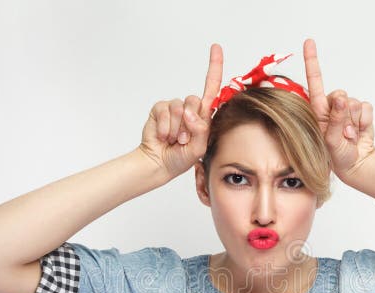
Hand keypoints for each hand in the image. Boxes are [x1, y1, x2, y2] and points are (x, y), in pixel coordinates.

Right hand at [137, 44, 223, 181]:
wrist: (158, 163)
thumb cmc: (181, 158)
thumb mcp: (199, 148)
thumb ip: (200, 131)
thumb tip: (190, 114)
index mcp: (204, 116)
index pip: (211, 88)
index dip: (215, 66)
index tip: (216, 47)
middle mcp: (190, 109)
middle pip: (195, 100)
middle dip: (189, 122)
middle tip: (183, 140)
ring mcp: (174, 108)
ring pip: (179, 107)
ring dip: (176, 129)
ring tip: (173, 140)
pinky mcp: (160, 109)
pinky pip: (164, 111)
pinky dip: (164, 127)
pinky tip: (163, 136)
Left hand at [303, 38, 374, 182]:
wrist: (356, 164)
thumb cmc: (336, 156)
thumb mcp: (330, 141)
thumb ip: (335, 119)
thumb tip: (341, 98)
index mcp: (318, 111)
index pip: (314, 82)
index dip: (312, 61)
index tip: (309, 42)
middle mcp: (331, 106)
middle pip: (339, 94)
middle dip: (343, 113)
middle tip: (342, 132)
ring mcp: (346, 109)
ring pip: (353, 102)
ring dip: (353, 121)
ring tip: (349, 135)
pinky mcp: (361, 112)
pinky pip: (366, 107)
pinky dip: (365, 121)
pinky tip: (359, 132)